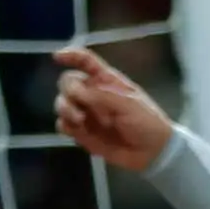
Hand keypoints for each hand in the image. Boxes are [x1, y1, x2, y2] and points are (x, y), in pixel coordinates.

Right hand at [53, 46, 174, 171]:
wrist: (153, 153)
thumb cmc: (147, 123)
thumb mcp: (129, 105)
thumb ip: (102, 96)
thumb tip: (75, 91)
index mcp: (107, 81)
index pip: (86, 62)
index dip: (71, 56)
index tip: (57, 57)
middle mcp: (94, 94)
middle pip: (68, 82)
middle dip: (68, 90)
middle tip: (79, 103)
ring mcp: (87, 113)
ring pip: (62, 103)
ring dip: (65, 109)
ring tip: (79, 120)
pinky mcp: (83, 131)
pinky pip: (63, 125)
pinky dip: (66, 126)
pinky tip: (78, 130)